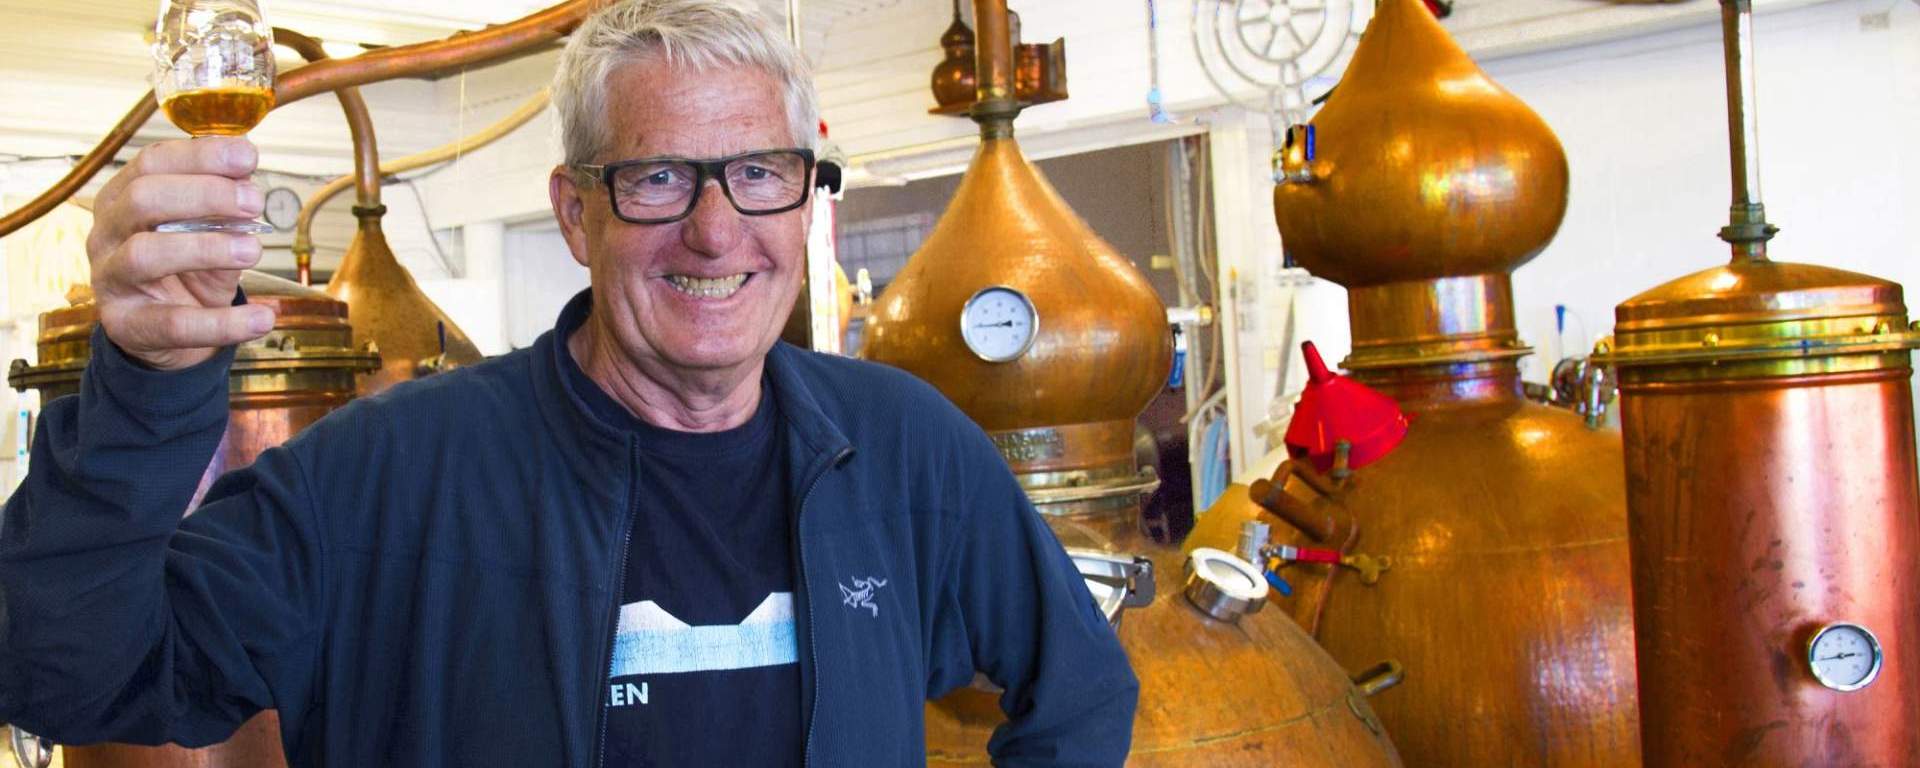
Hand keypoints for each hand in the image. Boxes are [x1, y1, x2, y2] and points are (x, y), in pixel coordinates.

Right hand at [86, 137, 274, 370]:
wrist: (169, 334)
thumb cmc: (187, 269)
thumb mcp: (208, 231)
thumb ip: (224, 204)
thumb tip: (247, 171)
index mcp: (123, 198)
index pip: (152, 162)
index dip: (200, 155)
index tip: (248, 156)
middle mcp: (107, 233)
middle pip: (143, 199)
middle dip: (204, 194)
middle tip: (254, 202)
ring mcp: (111, 279)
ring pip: (145, 254)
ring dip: (207, 248)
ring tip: (253, 250)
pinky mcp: (127, 325)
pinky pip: (175, 323)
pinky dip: (224, 322)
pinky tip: (262, 318)